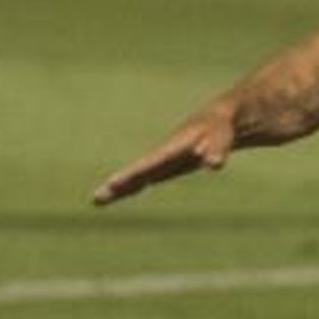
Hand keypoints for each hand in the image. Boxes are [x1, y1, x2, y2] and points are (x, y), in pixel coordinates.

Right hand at [92, 105, 235, 205]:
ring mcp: (164, 159)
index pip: (150, 163)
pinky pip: (147, 177)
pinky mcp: (168, 164)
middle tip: (95, 198)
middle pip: (138, 172)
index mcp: (173, 146)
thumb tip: (213, 164)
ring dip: (121, 188)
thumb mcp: (222, 136)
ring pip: (139, 176)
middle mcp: (163, 154)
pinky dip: (133, 186)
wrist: (217, 119)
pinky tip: (120, 193)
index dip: (133, 174)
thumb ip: (218, 149)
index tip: (113, 182)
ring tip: (97, 200)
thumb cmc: (220, 127)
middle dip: (119, 184)